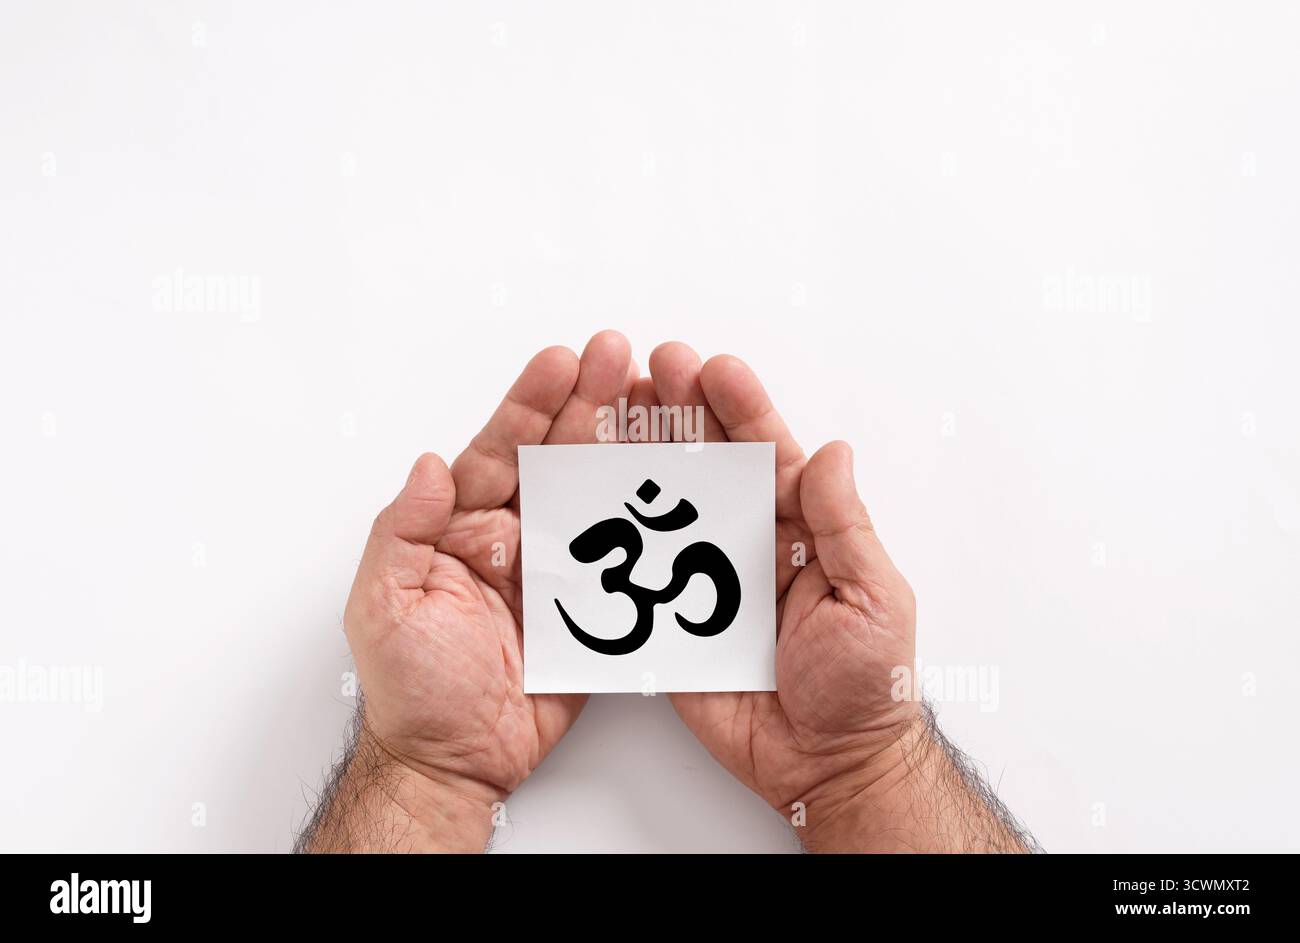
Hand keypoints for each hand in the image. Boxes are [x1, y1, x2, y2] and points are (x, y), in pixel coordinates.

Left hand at [300, 331, 636, 851]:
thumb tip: (427, 465)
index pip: (501, 449)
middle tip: (622, 358)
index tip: (562, 361)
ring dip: (625, 447)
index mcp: (464, 527)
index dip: (532, 403)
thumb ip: (402, 530)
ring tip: (659, 401)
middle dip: (590, 403)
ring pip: (596, 495)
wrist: (455, 761)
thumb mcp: (383, 603)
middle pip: (557, 456)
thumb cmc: (412, 688)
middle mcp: (515, 536)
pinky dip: (652, 524)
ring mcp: (557, 569)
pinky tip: (674, 485)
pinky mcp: (591, 609)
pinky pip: (626, 560)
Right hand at [647, 342, 1030, 851]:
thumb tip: (833, 452)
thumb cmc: (866, 683)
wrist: (827, 764)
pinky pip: (641, 577)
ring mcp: (707, 581)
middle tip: (650, 369)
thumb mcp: (872, 596)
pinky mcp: (675, 624)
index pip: (769, 452)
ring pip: (668, 509)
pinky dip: (614, 541)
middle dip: (681, 413)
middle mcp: (751, 542)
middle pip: (710, 465)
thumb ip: (844, 526)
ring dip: (642, 460)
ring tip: (612, 413)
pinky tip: (590, 500)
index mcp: (803, 527)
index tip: (714, 369)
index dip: (742, 408)